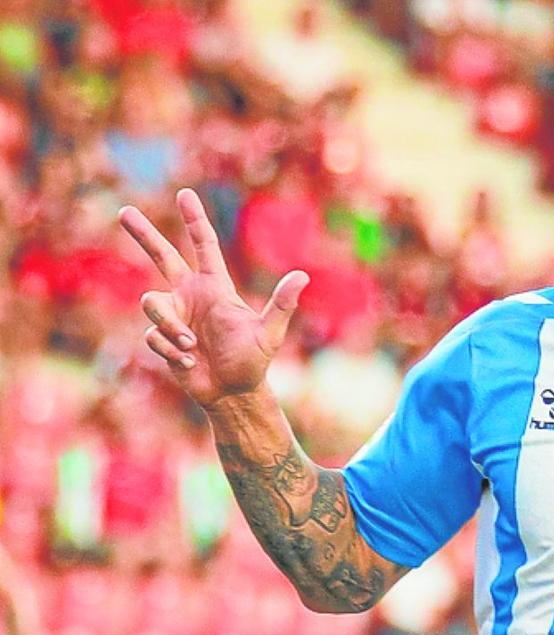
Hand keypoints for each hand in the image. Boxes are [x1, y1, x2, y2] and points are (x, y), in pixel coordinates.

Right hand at [118, 188, 308, 406]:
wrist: (233, 393)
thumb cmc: (253, 362)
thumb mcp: (268, 333)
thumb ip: (281, 304)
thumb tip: (303, 276)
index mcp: (215, 287)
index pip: (203, 246)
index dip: (194, 220)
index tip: (185, 194)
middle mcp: (190, 296)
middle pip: (162, 256)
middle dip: (143, 235)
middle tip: (123, 211)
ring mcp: (174, 316)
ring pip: (152, 305)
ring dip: (170, 326)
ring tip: (192, 345)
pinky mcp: (162, 338)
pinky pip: (153, 335)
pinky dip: (170, 349)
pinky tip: (188, 361)